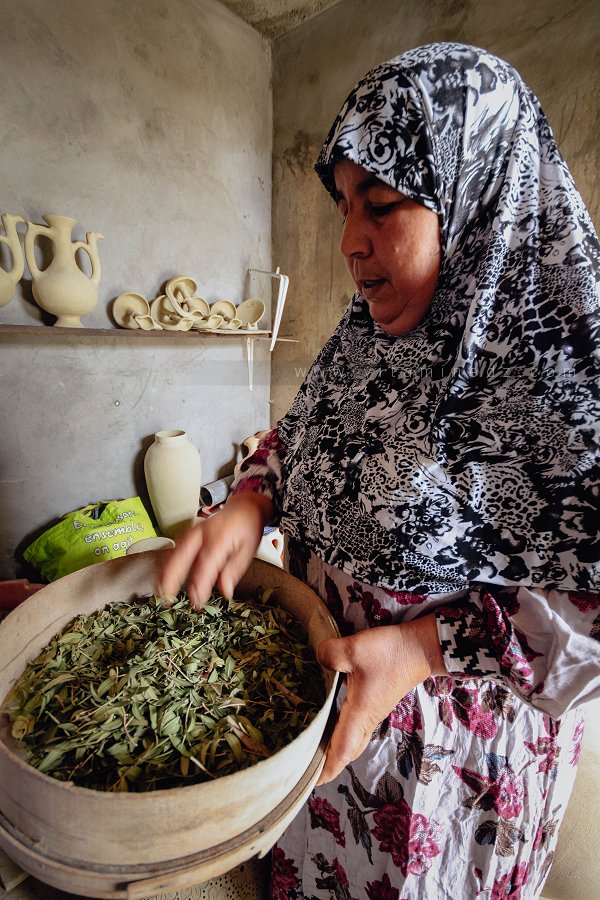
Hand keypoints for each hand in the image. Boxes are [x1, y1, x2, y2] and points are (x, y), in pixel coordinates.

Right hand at [155, 492, 273, 609]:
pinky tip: (162, 576)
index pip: (205, 564)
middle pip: (182, 555)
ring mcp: (193, 532)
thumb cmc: (247, 530)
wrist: (244, 507)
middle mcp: (202, 533)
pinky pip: (174, 549)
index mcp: (219, 538)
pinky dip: (166, 563)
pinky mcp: (189, 534)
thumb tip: (225, 592)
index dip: (199, 583)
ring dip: (165, 571)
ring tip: (158, 590)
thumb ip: (234, 571)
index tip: (197, 601)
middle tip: (166, 597)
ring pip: (174, 552)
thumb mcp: (247, 551)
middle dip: (172, 577)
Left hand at [316, 614, 445, 783]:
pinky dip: (345, 731)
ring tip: (318, 748)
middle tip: (311, 767)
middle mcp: (368, 717)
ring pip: (355, 738)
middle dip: (331, 762)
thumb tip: (318, 659)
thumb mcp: (354, 649)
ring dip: (338, 747)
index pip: (342, 749)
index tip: (314, 783)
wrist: (419, 648)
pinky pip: (358, 724)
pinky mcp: (377, 699)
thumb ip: (330, 655)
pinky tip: (334, 719)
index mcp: (360, 713)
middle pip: (349, 749)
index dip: (328, 768)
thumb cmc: (389, 654)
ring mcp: (375, 709)